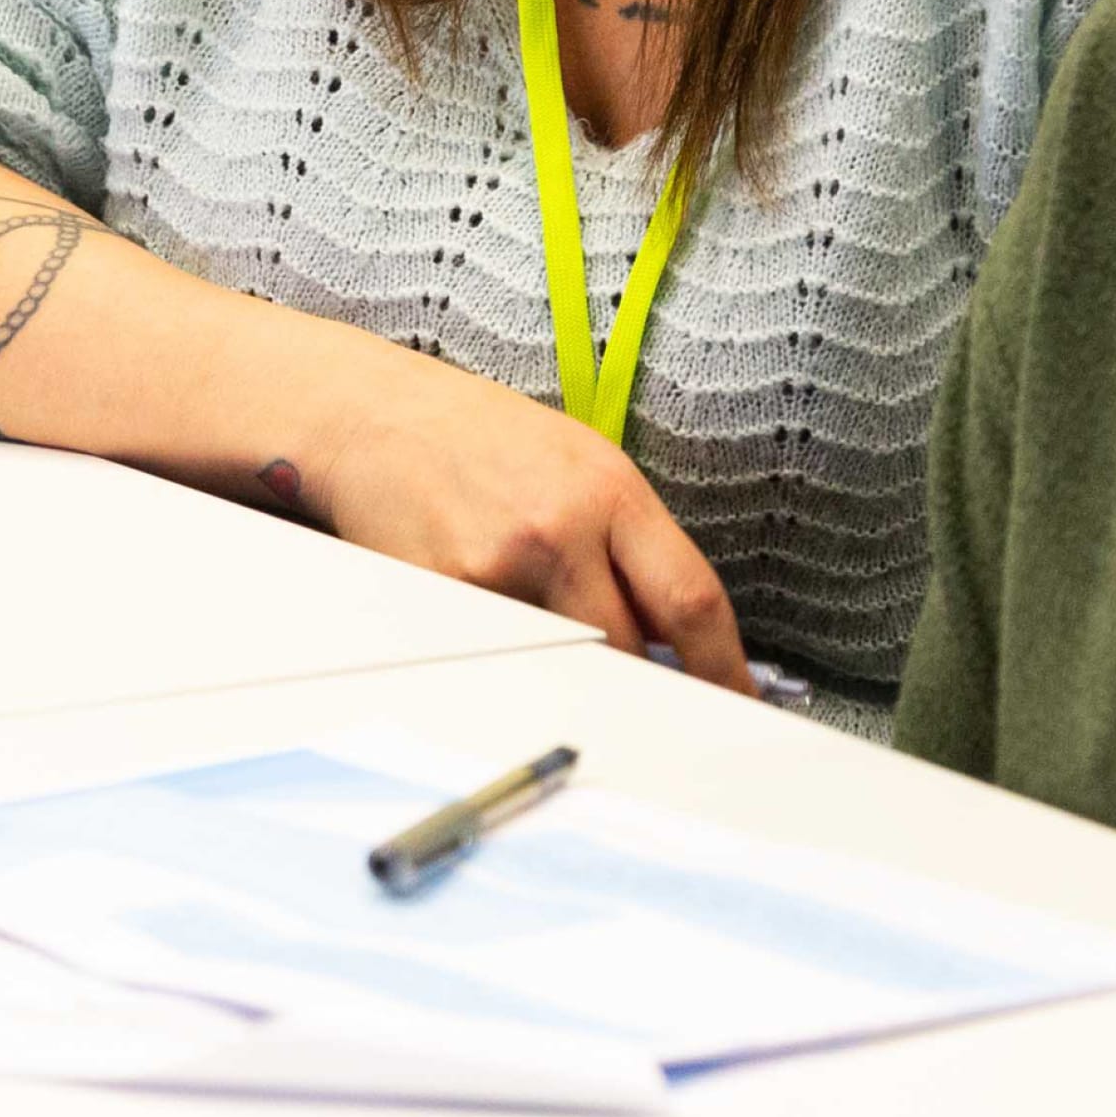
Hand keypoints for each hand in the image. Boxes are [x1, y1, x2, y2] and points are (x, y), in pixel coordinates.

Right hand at [276, 344, 749, 691]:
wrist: (377, 417)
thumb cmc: (482, 440)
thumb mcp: (581, 464)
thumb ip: (631, 542)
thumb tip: (679, 634)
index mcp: (610, 491)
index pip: (692, 599)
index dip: (725, 667)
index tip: (738, 699)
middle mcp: (562, 529)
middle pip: (633, 649)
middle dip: (643, 679)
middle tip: (646, 692)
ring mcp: (502, 569)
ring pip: (569, 665)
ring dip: (576, 670)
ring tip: (551, 630)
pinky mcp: (449, 599)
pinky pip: (505, 658)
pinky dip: (512, 656)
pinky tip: (493, 614)